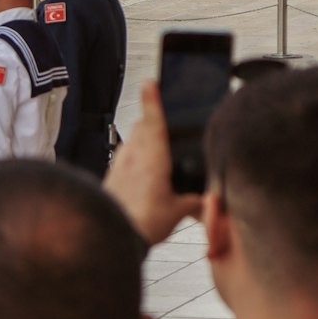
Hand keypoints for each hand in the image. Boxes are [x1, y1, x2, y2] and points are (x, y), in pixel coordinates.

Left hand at [105, 80, 204, 244]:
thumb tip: (206, 203)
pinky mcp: (111, 177)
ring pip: (130, 143)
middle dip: (149, 123)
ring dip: (140, 142)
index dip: (152, 100)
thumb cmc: (143, 221)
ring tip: (151, 153)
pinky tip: (138, 177)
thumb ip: (193, 204)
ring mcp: (119, 165)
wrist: (113, 235)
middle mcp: (133, 155)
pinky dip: (131, 161)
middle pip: (140, 128)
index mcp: (153, 155)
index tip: (150, 83)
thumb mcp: (177, 211)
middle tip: (158, 123)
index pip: (153, 119)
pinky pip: (122, 160)